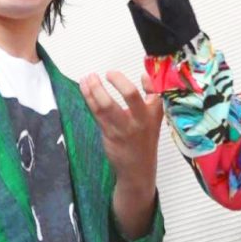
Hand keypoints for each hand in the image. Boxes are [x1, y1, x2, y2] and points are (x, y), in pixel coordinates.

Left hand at [79, 71, 162, 186]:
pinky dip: (89, 99)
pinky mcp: (110, 134)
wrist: (138, 168)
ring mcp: (124, 127)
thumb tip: (144, 75)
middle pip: (129, 96)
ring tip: (86, 79)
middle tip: (96, 75)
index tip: (111, 73)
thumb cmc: (145, 138)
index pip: (147, 92)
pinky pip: (97, 113)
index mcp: (153, 112)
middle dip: (114, 82)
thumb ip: (151, 94)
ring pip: (107, 105)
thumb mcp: (155, 116)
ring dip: (94, 89)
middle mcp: (140, 119)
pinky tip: (84, 90)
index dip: (127, 81)